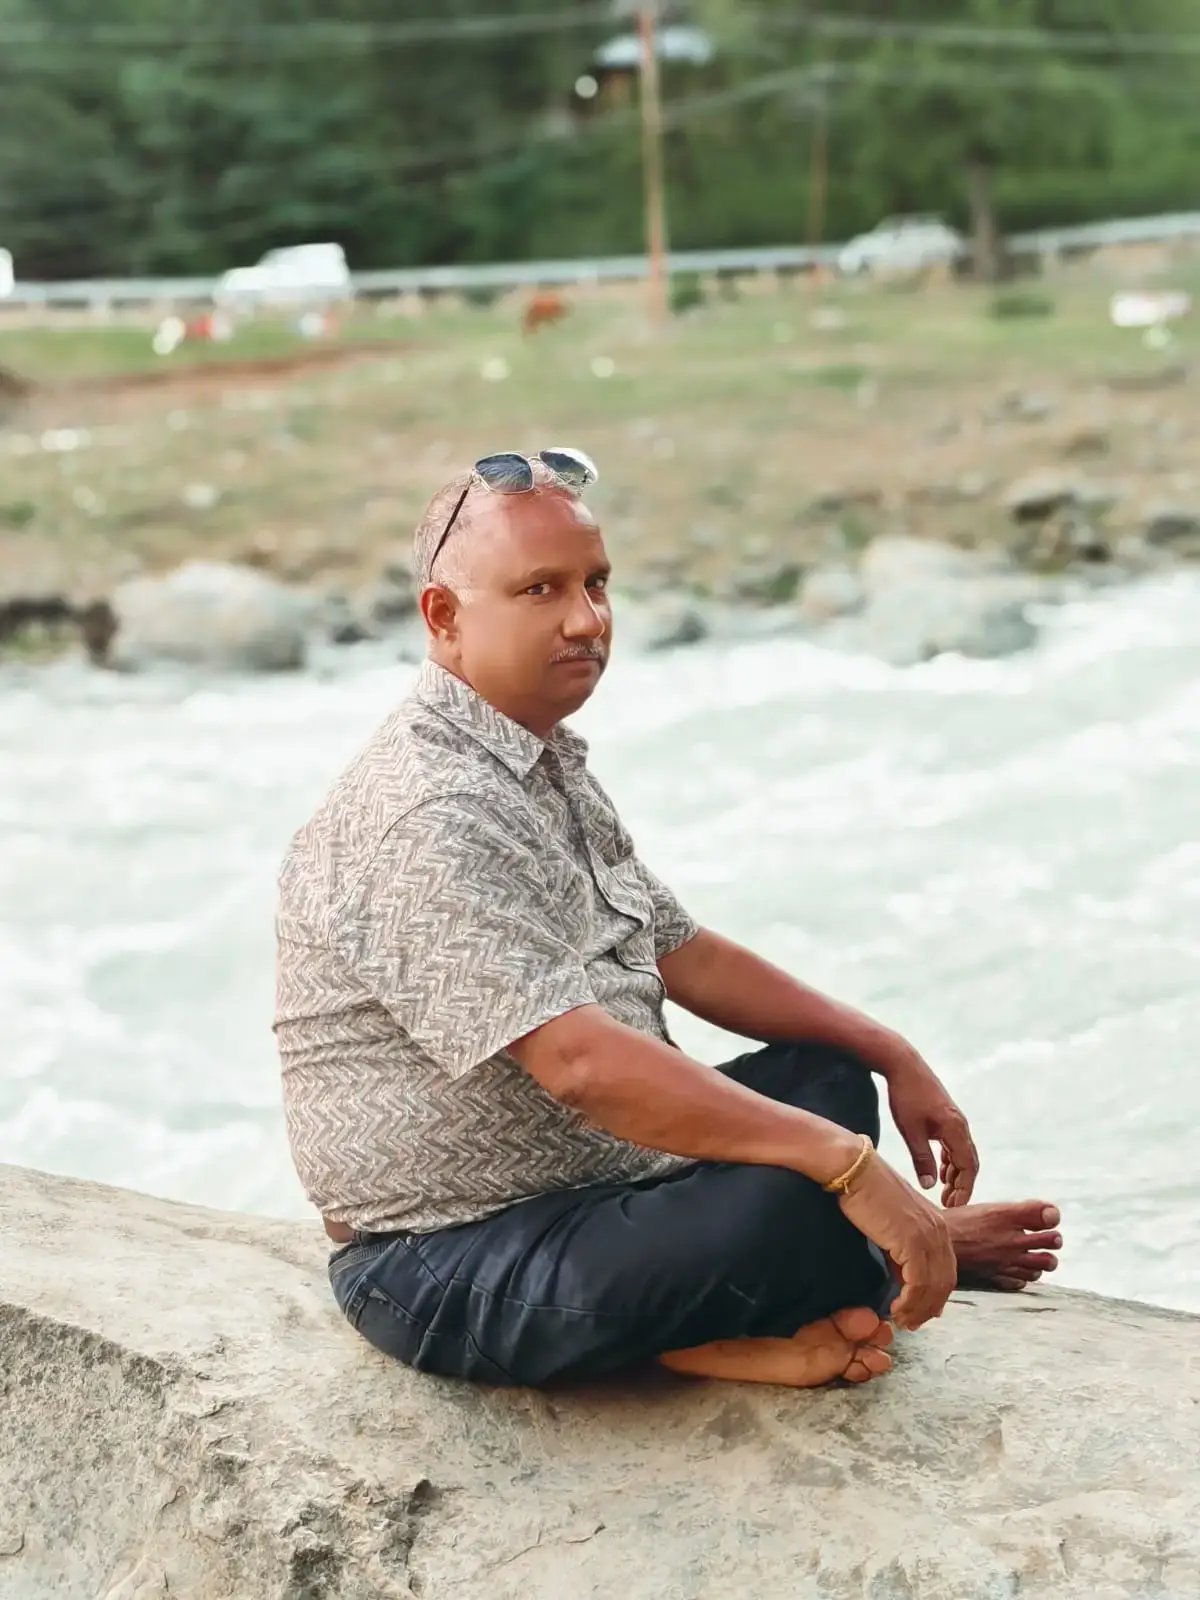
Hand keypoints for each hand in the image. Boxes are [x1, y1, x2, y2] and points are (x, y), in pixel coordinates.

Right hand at [836, 1151, 956, 1330]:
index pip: (945, 1269)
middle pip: (945, 1282)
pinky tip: (896, 1309)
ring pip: (933, 1286)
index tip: (919, 1312)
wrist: (853, 1169)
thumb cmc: (865, 1192)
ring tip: (901, 1321)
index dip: (934, 1296)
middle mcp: (938, 1230)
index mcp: (936, 1224)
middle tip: (911, 1323)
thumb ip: (901, 1250)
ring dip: (918, 1309)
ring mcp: (928, 1235)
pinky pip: (918, 1282)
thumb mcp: (891, 1224)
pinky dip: (909, 1302)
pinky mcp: (913, 1241)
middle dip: (928, 1308)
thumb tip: (903, 1278)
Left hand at [880, 1044, 978, 1207]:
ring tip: (944, 1191)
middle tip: (950, 1204)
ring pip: (962, 1153)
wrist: (904, 1064)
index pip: (968, 1168)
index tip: (954, 1206)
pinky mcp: (946, 1116)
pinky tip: (941, 1170)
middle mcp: (961, 1125)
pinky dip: (950, 1159)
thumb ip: (922, 1159)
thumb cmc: (906, 1096)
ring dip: (956, 1173)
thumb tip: (930, 1186)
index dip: (964, 1189)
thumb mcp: (910, 1131)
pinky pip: (954, 1143)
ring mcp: (955, 1120)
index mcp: (956, 1130)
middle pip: (969, 1162)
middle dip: (962, 1185)